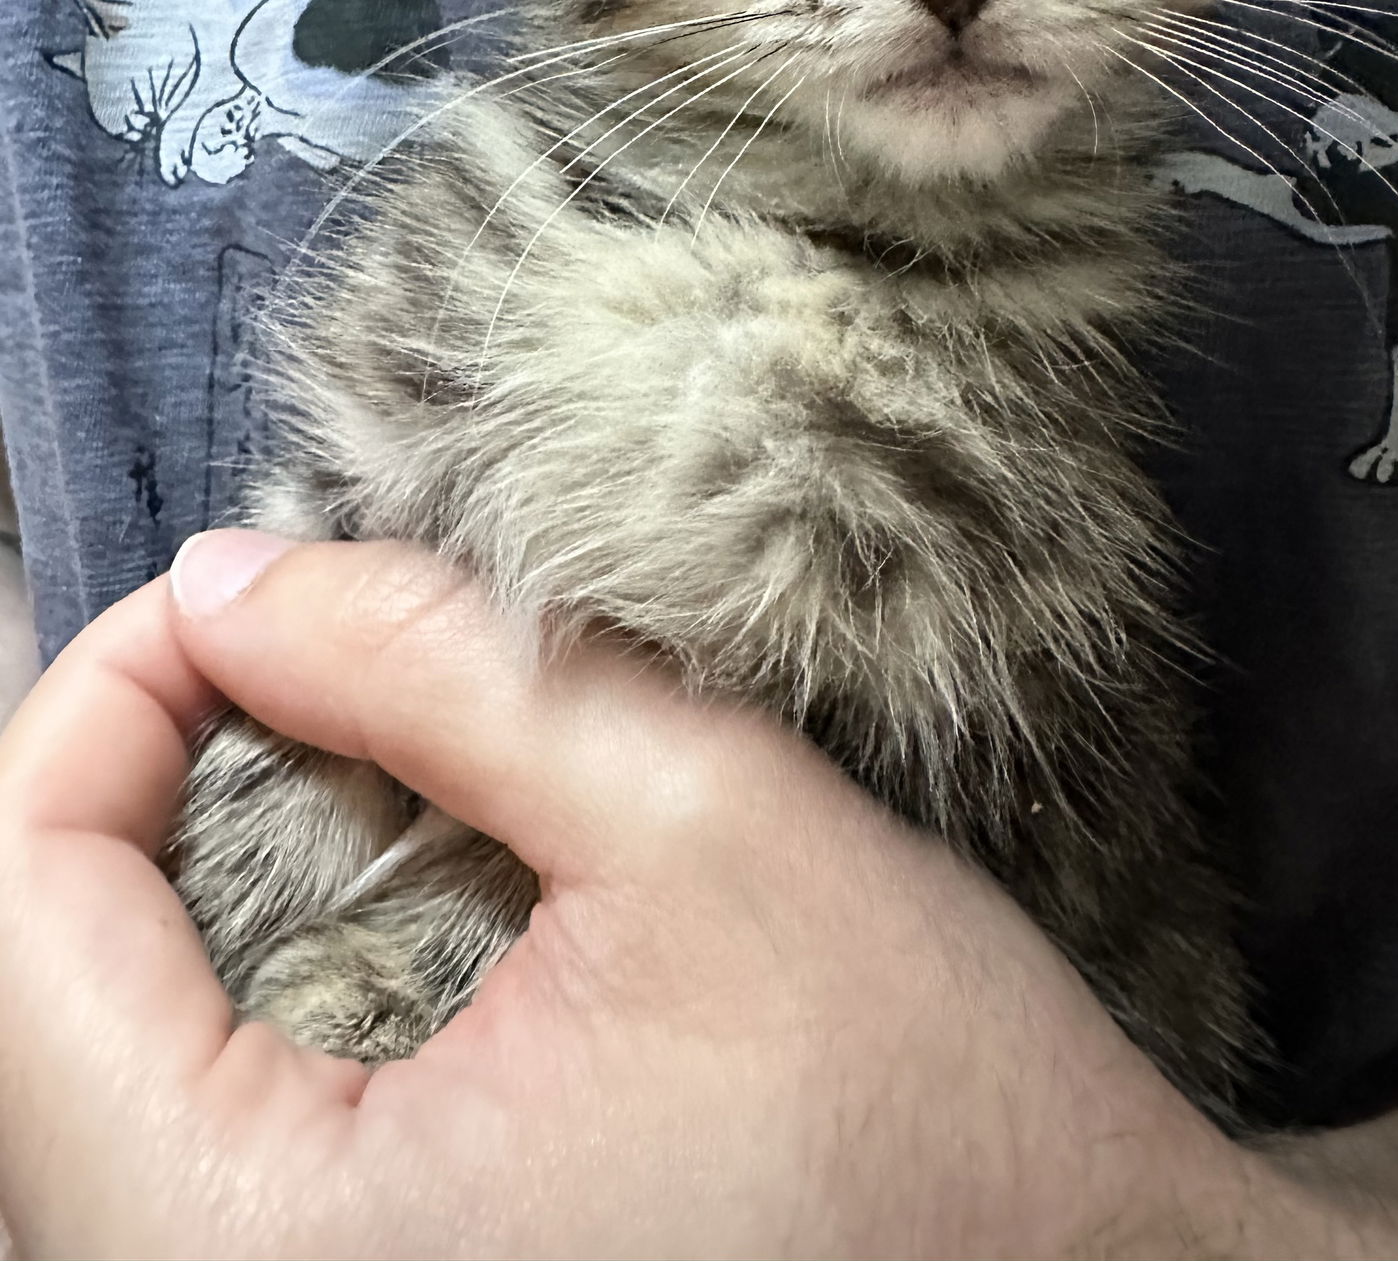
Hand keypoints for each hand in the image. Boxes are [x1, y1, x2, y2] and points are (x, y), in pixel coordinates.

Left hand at [0, 532, 1397, 1259]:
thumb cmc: (931, 1122)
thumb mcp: (701, 821)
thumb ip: (436, 672)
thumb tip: (235, 579)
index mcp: (269, 1240)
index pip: (31, 917)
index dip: (104, 700)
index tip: (235, 597)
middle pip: (43, 989)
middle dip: (142, 774)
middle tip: (280, 651)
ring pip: (96, 1061)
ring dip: (181, 870)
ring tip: (327, 759)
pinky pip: (183, 1132)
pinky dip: (231, 976)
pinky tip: (361, 899)